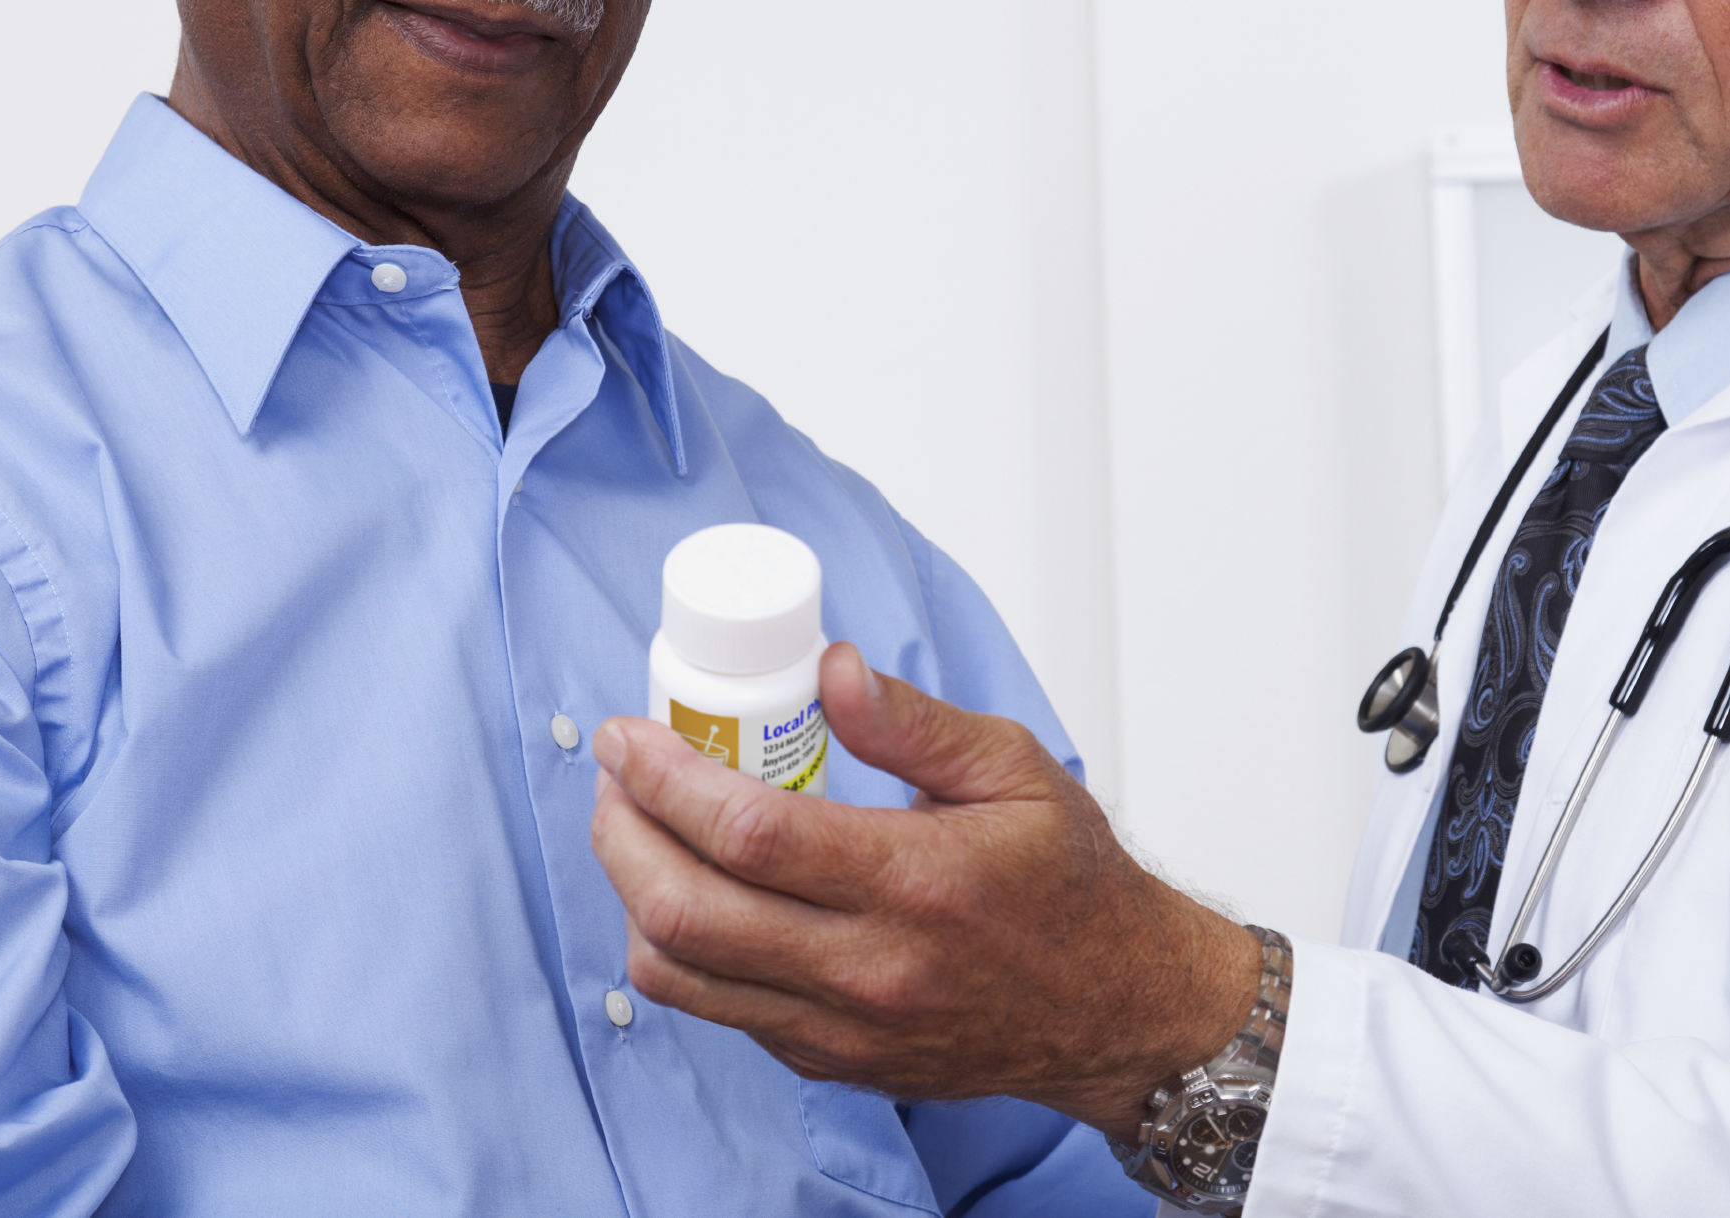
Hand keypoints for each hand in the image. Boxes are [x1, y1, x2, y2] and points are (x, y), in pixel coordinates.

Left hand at [589, 642, 1259, 1132]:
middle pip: (686, 912)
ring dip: (632, 895)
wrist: (1115, 1010)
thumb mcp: (1013, 770)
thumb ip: (913, 722)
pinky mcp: (830, 1061)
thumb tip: (830, 669)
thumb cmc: (1069, 885)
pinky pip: (719, 1011)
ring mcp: (843, 1028)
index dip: (665, 778)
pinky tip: (692, 888)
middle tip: (614, 778)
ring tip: (635, 830)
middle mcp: (869, 969)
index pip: (748, 833)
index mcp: (915, 882)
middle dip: (621, 833)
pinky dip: (680, 948)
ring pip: (681, 975)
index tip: (630, 735)